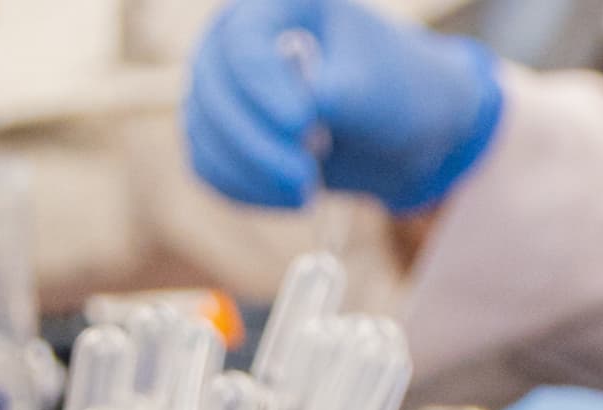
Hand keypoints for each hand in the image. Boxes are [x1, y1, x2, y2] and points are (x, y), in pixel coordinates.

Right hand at [183, 0, 508, 210]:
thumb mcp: (377, 91)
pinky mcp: (217, 132)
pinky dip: (248, 190)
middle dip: (257, 143)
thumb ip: (335, 95)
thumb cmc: (394, 97)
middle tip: (305, 177)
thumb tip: (299, 111)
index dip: (263, 86)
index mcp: (277, 7)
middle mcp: (234, 40)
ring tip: (308, 188)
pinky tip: (293, 198)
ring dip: (255, 172)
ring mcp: (219, 87)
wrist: (397, 134)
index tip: (301, 125)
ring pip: (205, 134)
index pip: (245, 42)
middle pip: (213, 90)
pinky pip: (209, 167)